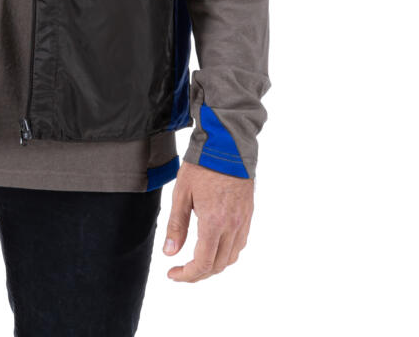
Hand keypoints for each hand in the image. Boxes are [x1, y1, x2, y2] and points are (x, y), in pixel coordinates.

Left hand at [162, 161, 253, 281]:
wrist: (228, 144)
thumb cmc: (202, 165)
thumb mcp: (182, 193)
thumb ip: (177, 225)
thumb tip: (170, 253)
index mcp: (213, 222)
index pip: (202, 263)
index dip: (187, 275)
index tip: (173, 274)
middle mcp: (232, 226)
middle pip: (217, 265)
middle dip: (198, 273)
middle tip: (180, 270)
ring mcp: (243, 221)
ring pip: (231, 258)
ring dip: (213, 265)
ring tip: (195, 260)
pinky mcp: (248, 214)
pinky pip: (240, 244)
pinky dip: (227, 253)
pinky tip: (214, 245)